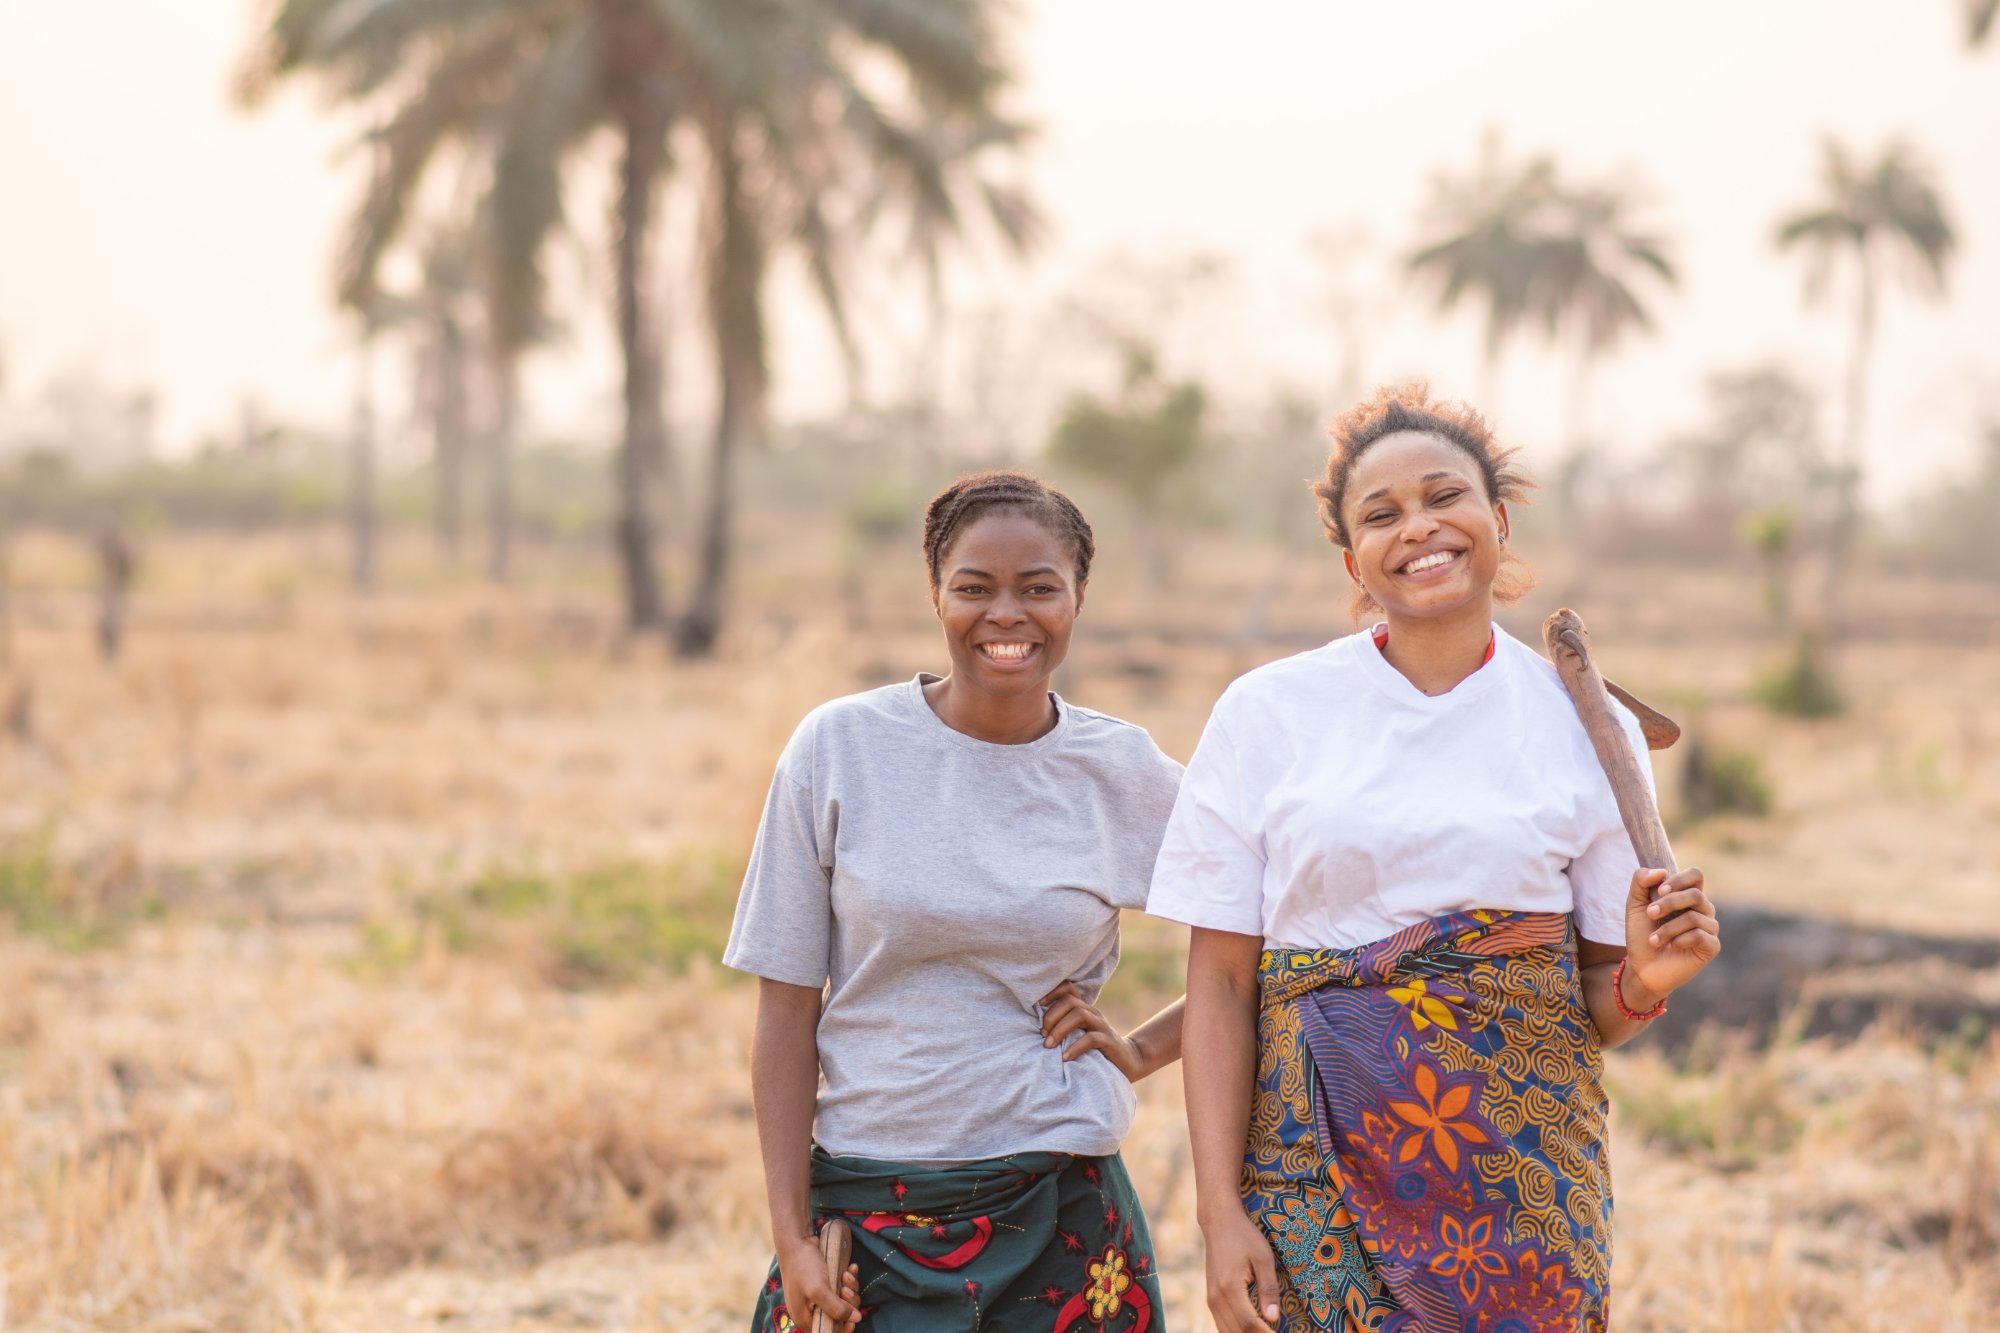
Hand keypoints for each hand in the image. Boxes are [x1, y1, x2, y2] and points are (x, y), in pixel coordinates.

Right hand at [775, 1230, 859, 1331]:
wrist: (797, 1240)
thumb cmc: (803, 1266)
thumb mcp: (818, 1290)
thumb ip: (836, 1308)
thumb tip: (856, 1318)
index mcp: (805, 1318)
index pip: (828, 1332)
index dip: (843, 1328)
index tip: (854, 1319)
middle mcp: (812, 1309)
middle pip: (839, 1316)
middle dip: (848, 1303)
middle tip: (844, 1289)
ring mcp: (819, 1295)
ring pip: (844, 1300)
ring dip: (850, 1288)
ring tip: (846, 1275)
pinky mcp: (826, 1282)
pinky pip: (843, 1286)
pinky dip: (849, 1279)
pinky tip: (850, 1268)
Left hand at [1039, 981, 1145, 1080]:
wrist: (1129, 1060)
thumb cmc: (1096, 1048)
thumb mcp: (1080, 1034)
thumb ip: (1064, 1027)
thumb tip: (1036, 1028)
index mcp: (1084, 1009)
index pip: (1068, 989)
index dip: (1052, 992)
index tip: (1037, 1005)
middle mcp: (1093, 1013)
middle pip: (1070, 1001)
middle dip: (1051, 1016)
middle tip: (1042, 1034)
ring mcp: (1102, 1026)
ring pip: (1079, 1015)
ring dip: (1060, 1030)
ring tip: (1048, 1045)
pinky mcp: (1109, 1041)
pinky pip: (1091, 1038)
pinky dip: (1075, 1047)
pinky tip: (1065, 1057)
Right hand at [1200, 1205, 1281, 1330]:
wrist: (1219, 1222)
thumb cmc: (1244, 1236)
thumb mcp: (1263, 1257)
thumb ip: (1269, 1288)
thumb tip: (1274, 1318)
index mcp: (1229, 1287)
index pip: (1248, 1323)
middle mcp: (1216, 1298)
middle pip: (1236, 1332)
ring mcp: (1211, 1299)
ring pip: (1226, 1332)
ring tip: (1266, 1330)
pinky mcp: (1211, 1298)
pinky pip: (1222, 1324)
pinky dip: (1237, 1331)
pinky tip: (1253, 1327)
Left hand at [1621, 865, 1720, 1007]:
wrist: (1642, 967)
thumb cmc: (1641, 934)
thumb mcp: (1634, 904)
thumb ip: (1641, 881)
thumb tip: (1661, 871)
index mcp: (1686, 896)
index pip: (1696, 875)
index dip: (1679, 879)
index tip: (1659, 890)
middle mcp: (1702, 909)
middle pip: (1696, 894)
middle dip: (1669, 903)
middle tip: (1650, 914)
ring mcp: (1709, 928)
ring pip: (1694, 917)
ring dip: (1667, 928)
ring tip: (1653, 940)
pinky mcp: (1711, 946)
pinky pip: (1700, 936)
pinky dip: (1679, 940)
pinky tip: (1669, 947)